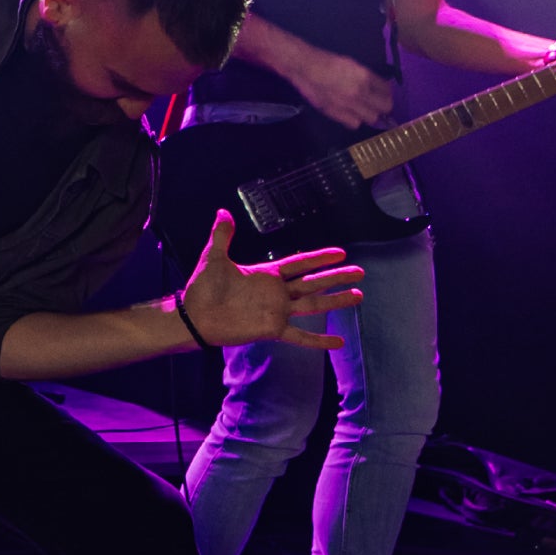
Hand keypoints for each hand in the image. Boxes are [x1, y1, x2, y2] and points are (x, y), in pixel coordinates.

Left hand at [180, 209, 363, 350]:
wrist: (195, 316)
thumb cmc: (203, 287)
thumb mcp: (214, 257)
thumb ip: (222, 235)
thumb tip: (223, 211)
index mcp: (267, 274)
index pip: (300, 263)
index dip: (319, 258)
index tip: (340, 252)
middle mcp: (277, 292)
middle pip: (314, 282)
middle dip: (337, 277)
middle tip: (360, 273)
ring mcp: (277, 311)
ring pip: (314, 305)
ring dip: (335, 301)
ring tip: (358, 296)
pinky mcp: (272, 329)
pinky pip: (300, 335)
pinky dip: (318, 339)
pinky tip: (338, 342)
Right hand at [292, 46, 394, 131]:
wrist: (306, 68)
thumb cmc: (328, 62)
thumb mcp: (353, 64)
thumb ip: (366, 77)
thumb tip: (378, 87)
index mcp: (365, 76)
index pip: (386, 90)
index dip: (387, 93)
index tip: (384, 94)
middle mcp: (360, 92)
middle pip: (384, 107)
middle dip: (383, 106)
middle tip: (378, 104)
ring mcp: (348, 104)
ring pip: (371, 118)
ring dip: (370, 114)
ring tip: (364, 110)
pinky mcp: (336, 113)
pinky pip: (354, 123)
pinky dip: (355, 120)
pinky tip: (351, 114)